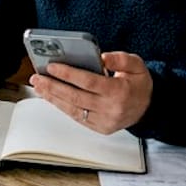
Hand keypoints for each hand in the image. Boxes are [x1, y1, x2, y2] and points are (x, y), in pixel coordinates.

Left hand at [28, 51, 151, 133]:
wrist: (148, 109)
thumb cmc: (139, 84)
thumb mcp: (137, 65)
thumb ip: (120, 59)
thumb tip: (102, 57)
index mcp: (120, 92)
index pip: (89, 82)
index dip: (69, 74)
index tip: (52, 66)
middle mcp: (111, 109)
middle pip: (76, 97)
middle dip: (53, 86)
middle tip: (37, 77)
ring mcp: (104, 121)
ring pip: (73, 110)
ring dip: (53, 98)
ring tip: (39, 86)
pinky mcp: (99, 128)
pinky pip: (77, 117)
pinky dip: (62, 107)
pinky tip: (51, 97)